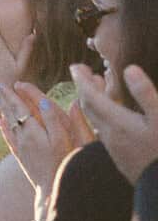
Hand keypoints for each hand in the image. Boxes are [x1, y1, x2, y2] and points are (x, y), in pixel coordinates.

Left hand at [0, 82, 91, 200]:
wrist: (50, 189)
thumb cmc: (61, 163)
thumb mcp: (62, 139)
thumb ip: (53, 119)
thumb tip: (43, 101)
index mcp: (33, 130)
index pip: (21, 107)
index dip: (15, 94)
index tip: (8, 83)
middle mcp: (23, 137)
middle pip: (11, 113)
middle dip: (4, 98)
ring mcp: (20, 147)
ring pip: (8, 123)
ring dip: (3, 109)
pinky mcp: (21, 155)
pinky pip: (9, 137)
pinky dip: (4, 127)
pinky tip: (0, 122)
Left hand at [70, 63, 157, 184]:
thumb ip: (144, 93)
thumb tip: (129, 69)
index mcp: (118, 123)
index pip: (92, 98)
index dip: (82, 81)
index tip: (74, 66)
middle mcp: (109, 134)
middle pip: (88, 107)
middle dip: (83, 87)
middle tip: (79, 71)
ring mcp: (111, 145)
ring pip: (93, 119)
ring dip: (90, 101)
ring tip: (92, 87)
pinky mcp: (117, 153)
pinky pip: (100, 129)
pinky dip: (98, 115)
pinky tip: (105, 114)